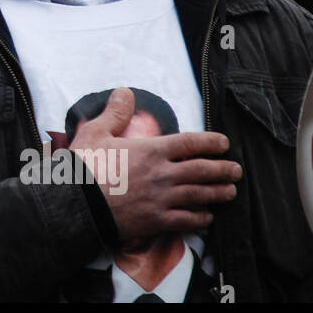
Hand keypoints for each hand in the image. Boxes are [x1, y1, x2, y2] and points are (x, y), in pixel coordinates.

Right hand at [68, 88, 240, 242]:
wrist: (76, 205)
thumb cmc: (84, 167)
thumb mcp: (95, 133)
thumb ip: (115, 113)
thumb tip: (124, 91)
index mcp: (151, 150)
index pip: (190, 143)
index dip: (211, 141)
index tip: (224, 143)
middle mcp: (163, 174)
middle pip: (202, 170)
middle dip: (223, 169)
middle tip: (236, 170)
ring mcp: (162, 199)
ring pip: (200, 195)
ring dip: (218, 193)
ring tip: (230, 192)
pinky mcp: (156, 221)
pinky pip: (186, 220)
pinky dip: (200, 218)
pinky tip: (206, 217)